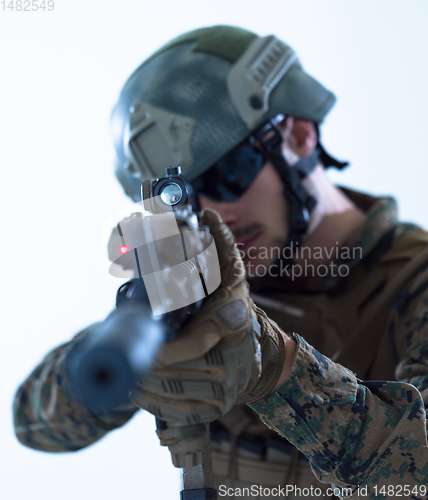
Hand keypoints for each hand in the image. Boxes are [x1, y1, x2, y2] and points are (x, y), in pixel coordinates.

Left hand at [129, 209, 285, 423]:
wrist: (261, 356)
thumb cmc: (236, 309)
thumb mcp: (232, 275)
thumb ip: (219, 245)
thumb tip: (206, 212)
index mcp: (233, 327)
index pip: (195, 344)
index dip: (166, 353)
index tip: (141, 352)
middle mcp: (232, 363)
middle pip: (177, 373)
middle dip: (144, 369)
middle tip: (120, 362)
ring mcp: (225, 391)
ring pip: (174, 395)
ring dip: (143, 389)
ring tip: (122, 378)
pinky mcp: (216, 410)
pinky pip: (179, 413)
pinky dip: (153, 406)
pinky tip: (138, 395)